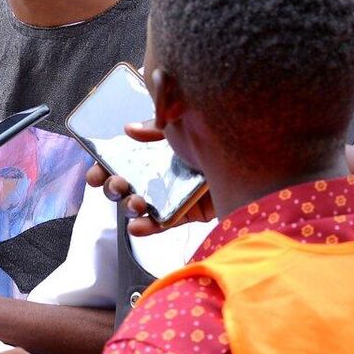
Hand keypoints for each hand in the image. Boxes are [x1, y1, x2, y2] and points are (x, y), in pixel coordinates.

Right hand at [83, 120, 215, 235]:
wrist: (260, 163)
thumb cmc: (222, 137)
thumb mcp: (186, 126)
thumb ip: (158, 129)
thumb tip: (128, 129)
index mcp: (157, 147)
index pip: (122, 156)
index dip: (103, 166)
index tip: (93, 173)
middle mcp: (162, 170)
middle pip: (127, 182)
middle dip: (114, 186)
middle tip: (116, 185)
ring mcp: (174, 193)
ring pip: (142, 204)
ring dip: (131, 205)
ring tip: (135, 202)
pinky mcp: (188, 212)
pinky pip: (164, 222)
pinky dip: (148, 227)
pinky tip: (137, 227)